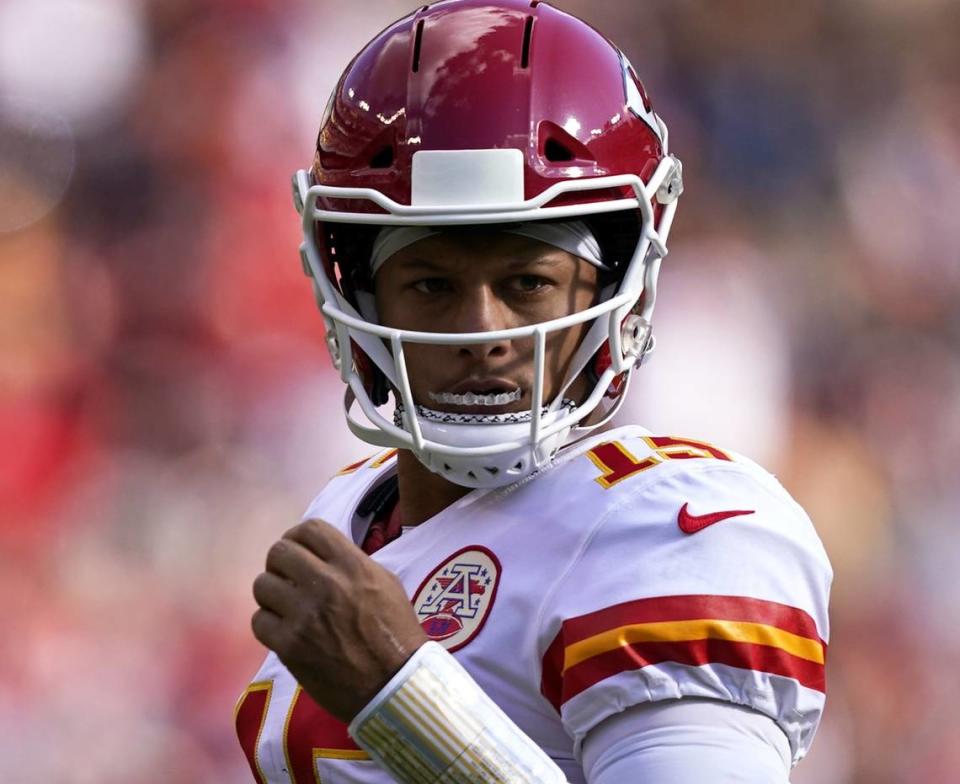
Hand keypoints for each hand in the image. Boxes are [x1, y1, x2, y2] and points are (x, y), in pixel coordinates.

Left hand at [251, 519, 428, 721]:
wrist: (394, 684)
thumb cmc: (395, 632)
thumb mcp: (385, 582)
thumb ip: (352, 562)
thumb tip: (321, 554)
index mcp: (353, 565)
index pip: (310, 529)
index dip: (298, 536)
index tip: (299, 549)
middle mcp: (326, 583)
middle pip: (279, 551)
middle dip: (280, 563)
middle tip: (288, 578)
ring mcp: (305, 615)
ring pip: (262, 584)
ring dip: (271, 594)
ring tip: (285, 606)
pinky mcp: (290, 646)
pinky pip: (258, 620)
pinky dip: (268, 623)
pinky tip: (284, 630)